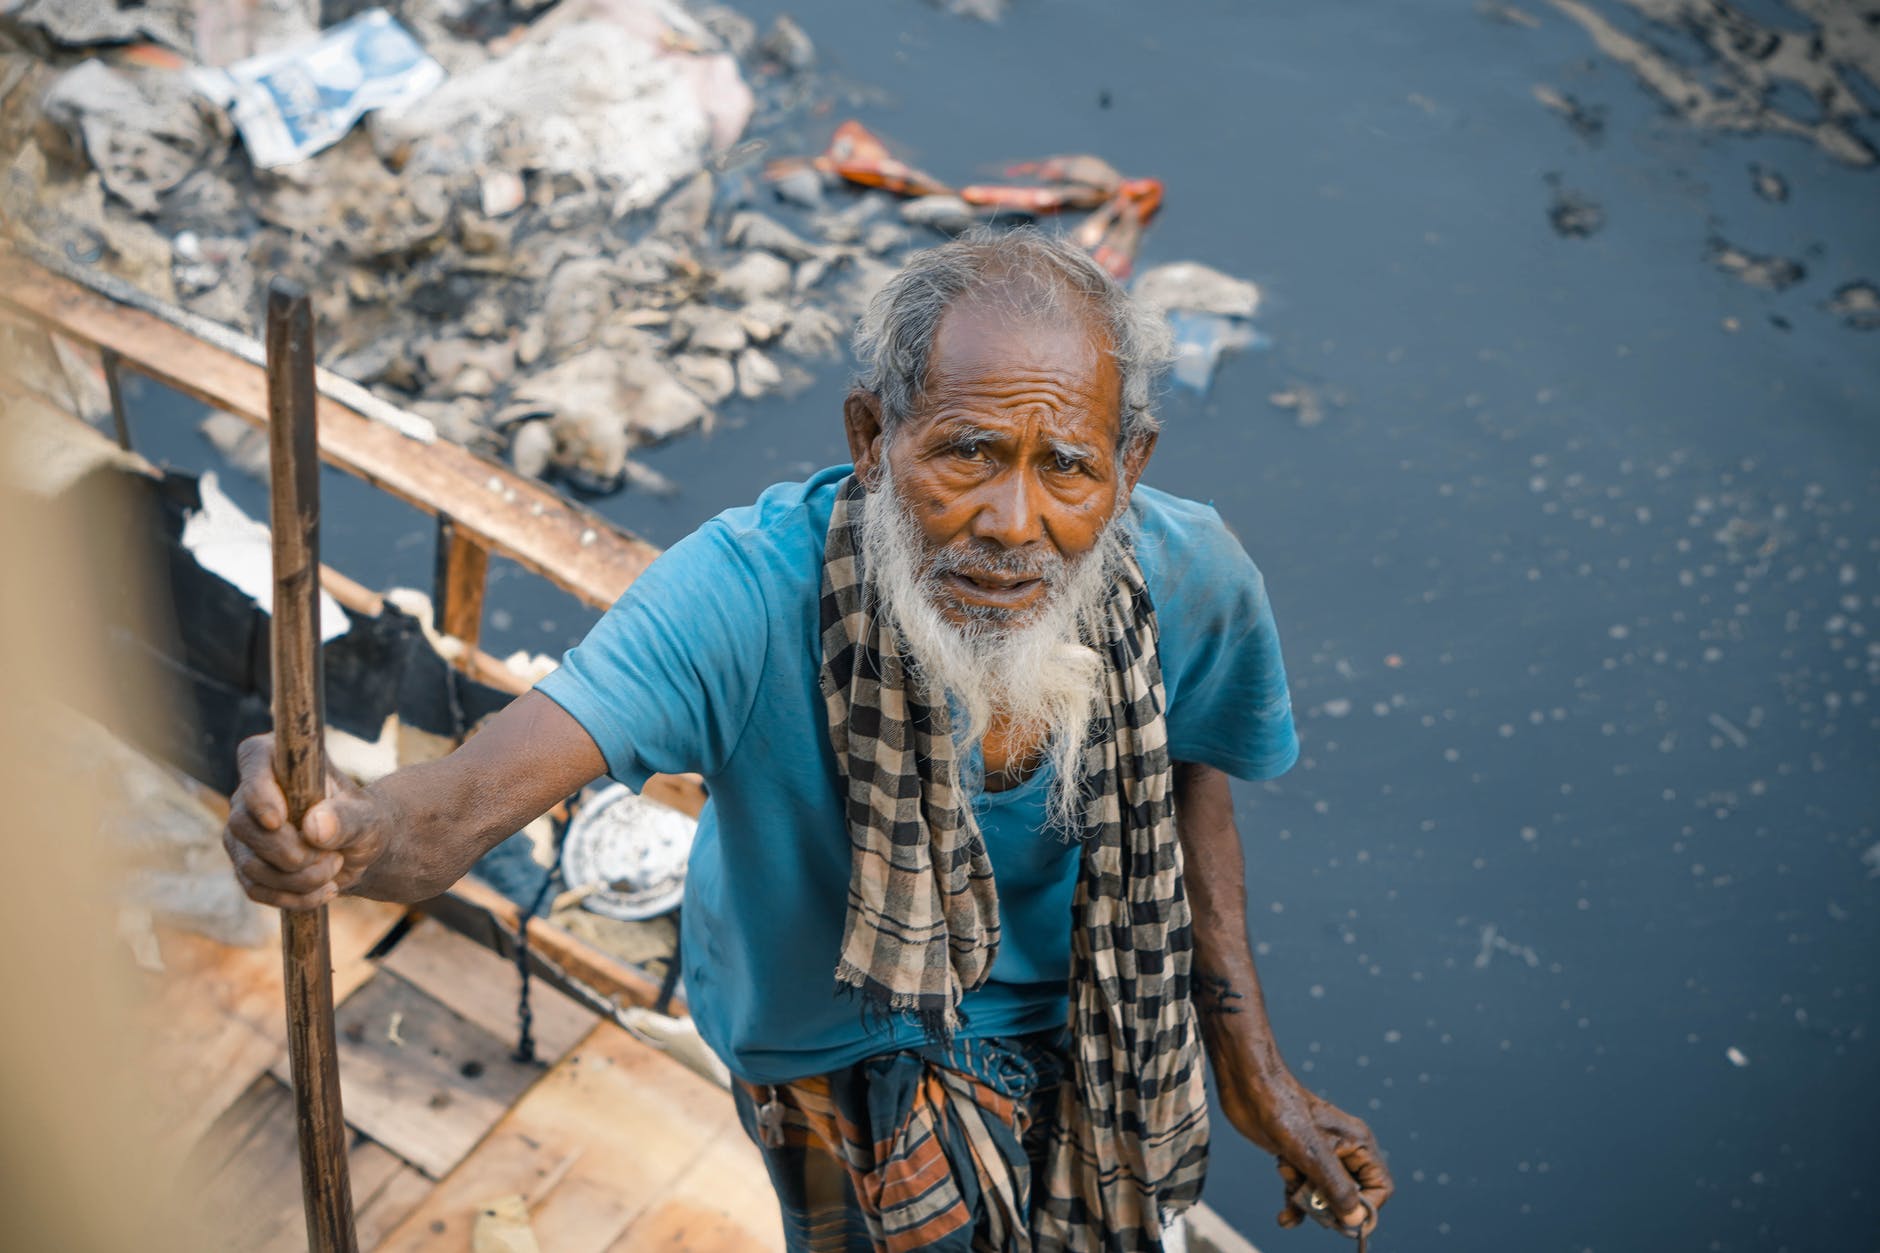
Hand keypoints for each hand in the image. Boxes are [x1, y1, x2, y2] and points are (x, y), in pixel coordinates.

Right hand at [222, 734, 390, 908]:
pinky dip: (294, 897)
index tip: (278, 820)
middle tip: (334, 858)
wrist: (358, 851)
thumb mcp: (367, 818)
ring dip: (300, 879)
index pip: (252, 759)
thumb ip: (345, 818)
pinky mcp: (245, 865)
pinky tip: (325, 891)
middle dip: (291, 851)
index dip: (258, 792)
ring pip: (251, 864)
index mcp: (278, 760)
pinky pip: (256, 889)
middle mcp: (249, 794)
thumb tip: (314, 828)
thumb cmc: (362, 821)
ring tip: (336, 868)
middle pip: (243, 824)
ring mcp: (242, 833)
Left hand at [1219, 1071, 1392, 1233]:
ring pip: (1324, 1196)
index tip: (1343, 1220)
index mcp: (1358, 1144)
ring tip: (1289, 1190)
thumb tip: (1354, 1220)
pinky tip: (1285, 1217)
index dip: (1366, 1208)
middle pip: (1351, 1196)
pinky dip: (1295, 1204)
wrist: (1247, 1085)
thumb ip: (1336, 1188)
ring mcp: (1320, 1156)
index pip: (1380, 1187)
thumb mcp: (1312, 1154)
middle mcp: (1343, 1151)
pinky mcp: (1298, 1159)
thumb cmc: (1283, 1110)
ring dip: (1307, 1205)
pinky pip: (1305, 1191)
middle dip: (1330, 1207)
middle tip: (1311, 1208)